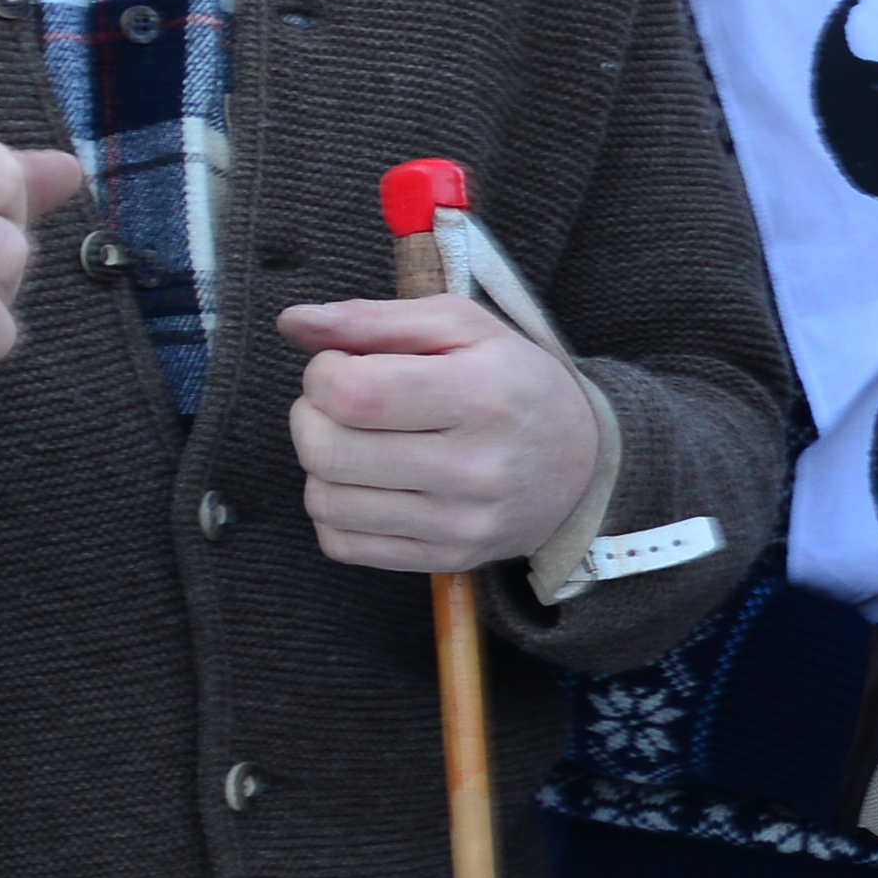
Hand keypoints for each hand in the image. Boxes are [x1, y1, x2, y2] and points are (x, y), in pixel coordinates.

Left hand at [273, 288, 607, 575]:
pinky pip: (341, 544)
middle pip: (327, 449)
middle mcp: (472, 469)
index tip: (343, 365)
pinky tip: (363, 482)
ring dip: (320, 463)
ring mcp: (458, 524)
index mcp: (479, 396)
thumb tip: (292, 322)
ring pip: (325, 500)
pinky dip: (334, 509)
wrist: (585, 467)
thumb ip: (373, 318)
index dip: (322, 373)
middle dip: (309, 415)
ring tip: (354, 440)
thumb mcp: (462, 327)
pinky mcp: (444, 560)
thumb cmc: (515, 383)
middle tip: (338, 402)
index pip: (352, 393)